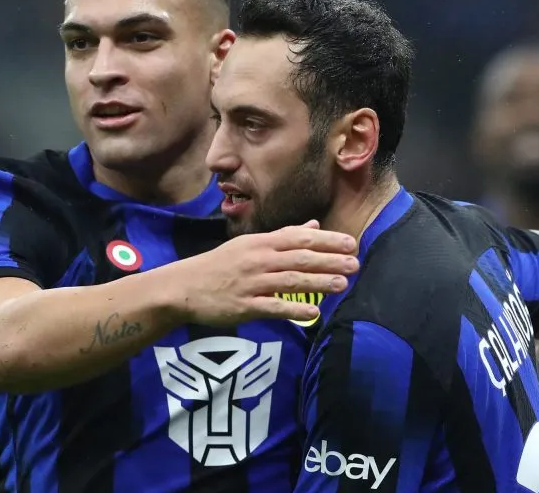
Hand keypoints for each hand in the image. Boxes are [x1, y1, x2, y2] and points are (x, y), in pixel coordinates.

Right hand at [174, 220, 358, 326]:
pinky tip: (313, 311)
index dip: (327, 240)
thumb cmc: (220, 265)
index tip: (351, 243)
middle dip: (330, 260)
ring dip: (318, 282)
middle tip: (355, 263)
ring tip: (342, 284)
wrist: (184, 287)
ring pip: (290, 281)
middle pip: (300, 258)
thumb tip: (313, 226)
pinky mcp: (244, 306)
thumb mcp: (250, 244)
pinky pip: (273, 307)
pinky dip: (293, 309)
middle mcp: (259, 260)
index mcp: (261, 243)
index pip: (300, 238)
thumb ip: (283, 236)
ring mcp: (251, 283)